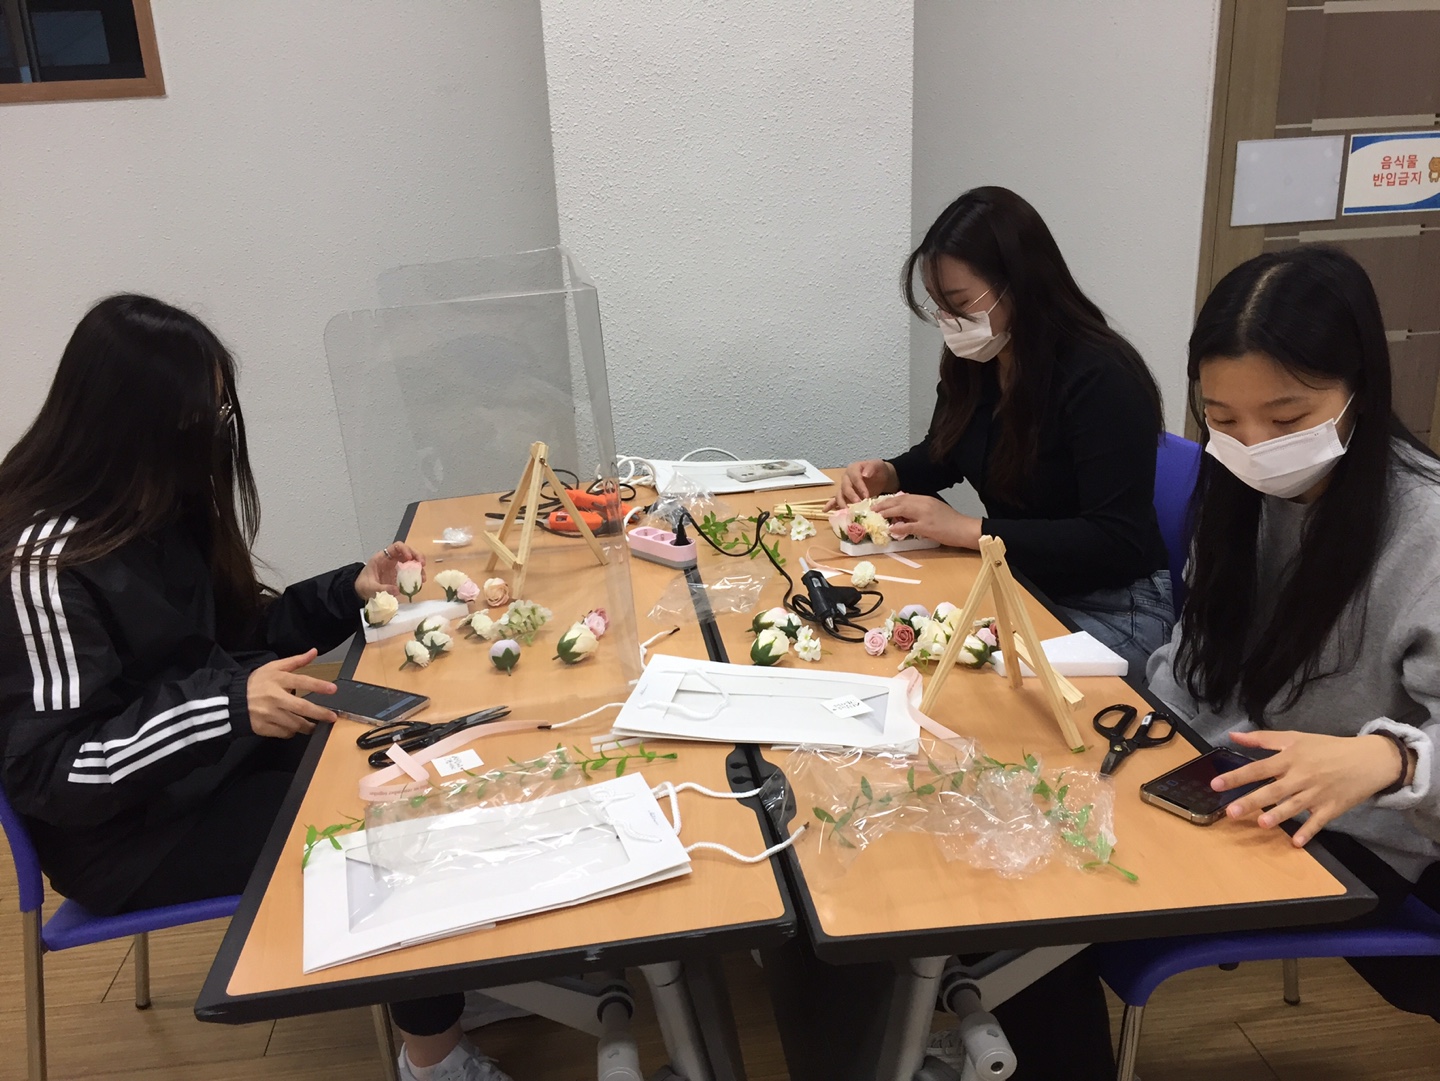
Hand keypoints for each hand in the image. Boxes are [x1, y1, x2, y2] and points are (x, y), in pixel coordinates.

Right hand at [246, 649, 337, 737]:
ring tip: (314, 725)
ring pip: (294, 723)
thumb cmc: (256, 683)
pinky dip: (291, 732)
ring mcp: (268, 713)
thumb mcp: (274, 667)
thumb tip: (314, 652)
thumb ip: (296, 661)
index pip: (302, 681)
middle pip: (301, 707)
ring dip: (307, 726)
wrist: (232, 700)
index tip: (333, 689)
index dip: (318, 686)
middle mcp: (274, 697)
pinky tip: (294, 728)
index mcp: (278, 680)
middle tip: (332, 716)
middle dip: (319, 713)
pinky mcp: (263, 727)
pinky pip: (284, 733)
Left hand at [355, 541, 424, 600]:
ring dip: (419, 567)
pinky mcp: (399, 574)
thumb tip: (397, 590)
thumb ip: (382, 589)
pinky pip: (410, 571)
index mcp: (382, 557)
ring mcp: (396, 566)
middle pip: (407, 551)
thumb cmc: (363, 585)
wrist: (361, 589)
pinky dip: (416, 575)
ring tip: (423, 577)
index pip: (396, 547)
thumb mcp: (370, 587)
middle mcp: (391, 559)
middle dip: (417, 556)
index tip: (410, 558)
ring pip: (411, 561)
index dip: (405, 549)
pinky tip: (420, 582)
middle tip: (422, 565)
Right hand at [830, 459, 898, 507]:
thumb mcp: (878, 465)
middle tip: (858, 505)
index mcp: (853, 469)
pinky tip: (825, 510)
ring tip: (847, 511)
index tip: (866, 496)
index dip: (860, 487)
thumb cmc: (878, 470)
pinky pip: (836, 500)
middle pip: (845, 487)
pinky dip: (831, 505)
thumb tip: (864, 475)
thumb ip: (871, 468)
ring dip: (842, 503)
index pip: (855, 478)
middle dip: (851, 497)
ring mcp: (844, 487)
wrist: (881, 477)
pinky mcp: (845, 496)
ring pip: (839, 495)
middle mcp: (846, 478)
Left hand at [870, 493, 981, 548]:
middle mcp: (924, 503)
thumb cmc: (951, 522)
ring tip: (876, 516)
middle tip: (872, 508)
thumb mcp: (934, 511)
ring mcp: (925, 515)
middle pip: (900, 501)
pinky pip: (909, 526)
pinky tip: (890, 529)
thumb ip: (919, 511)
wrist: (965, 528)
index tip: (879, 503)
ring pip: (902, 510)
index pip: (903, 496)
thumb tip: (904, 516)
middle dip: (884, 504)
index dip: (889, 500)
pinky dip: (898, 527)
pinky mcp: (928, 526)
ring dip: (887, 512)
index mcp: (925, 499)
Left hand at [1213, 730, 1405, 845]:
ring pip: (1293, 807)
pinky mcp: (1331, 808)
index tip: (1216, 784)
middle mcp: (1301, 777)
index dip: (1237, 776)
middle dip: (1252, 801)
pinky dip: (1308, 832)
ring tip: (1262, 824)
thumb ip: (1262, 739)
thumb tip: (1233, 735)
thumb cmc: (1328, 747)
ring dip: (1278, 816)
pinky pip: (1317, 822)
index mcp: (1290, 759)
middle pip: (1273, 790)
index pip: (1258, 768)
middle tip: (1232, 811)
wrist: (1369, 759)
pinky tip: (1296, 842)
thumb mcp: (1295, 738)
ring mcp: (1316, 794)